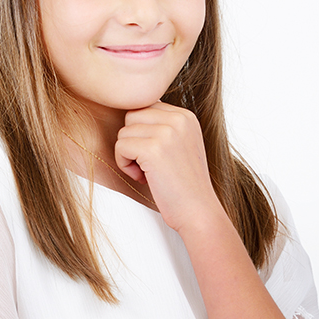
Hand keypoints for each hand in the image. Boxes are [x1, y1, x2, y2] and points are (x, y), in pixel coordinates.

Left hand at [114, 102, 220, 231]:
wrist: (198, 211)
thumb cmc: (184, 185)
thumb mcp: (181, 145)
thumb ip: (163, 127)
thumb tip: (129, 113)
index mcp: (186, 116)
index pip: (145, 107)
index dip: (142, 132)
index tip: (155, 155)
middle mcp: (179, 118)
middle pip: (131, 116)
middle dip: (132, 140)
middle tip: (147, 164)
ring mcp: (167, 132)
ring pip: (123, 132)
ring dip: (128, 155)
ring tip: (147, 172)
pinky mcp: (153, 149)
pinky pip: (120, 146)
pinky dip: (125, 165)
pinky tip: (143, 178)